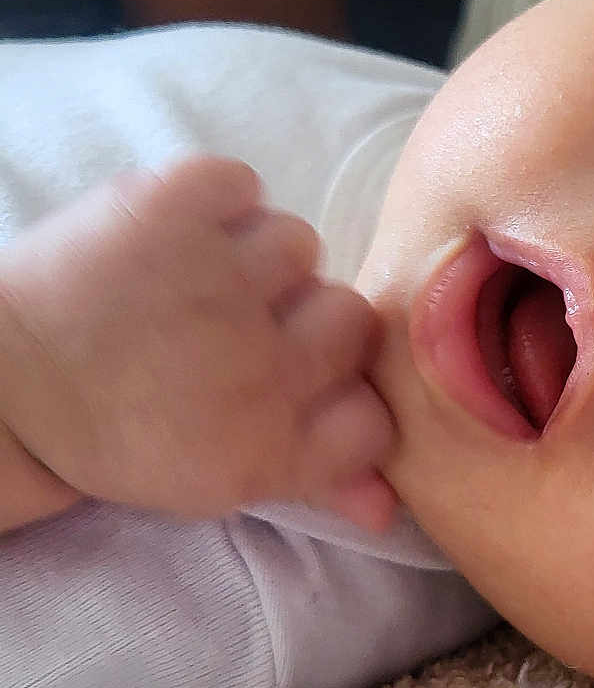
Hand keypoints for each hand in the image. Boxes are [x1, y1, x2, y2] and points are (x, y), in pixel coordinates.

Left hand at [0, 157, 397, 530]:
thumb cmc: (110, 437)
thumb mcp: (216, 482)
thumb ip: (315, 483)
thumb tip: (388, 502)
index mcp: (272, 441)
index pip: (375, 410)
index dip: (345, 392)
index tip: (305, 387)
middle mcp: (261, 364)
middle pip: (353, 319)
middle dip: (306, 322)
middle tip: (246, 330)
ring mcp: (217, 279)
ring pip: (298, 245)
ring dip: (257, 260)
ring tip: (201, 281)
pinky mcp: (169, 208)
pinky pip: (240, 184)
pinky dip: (215, 200)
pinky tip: (180, 234)